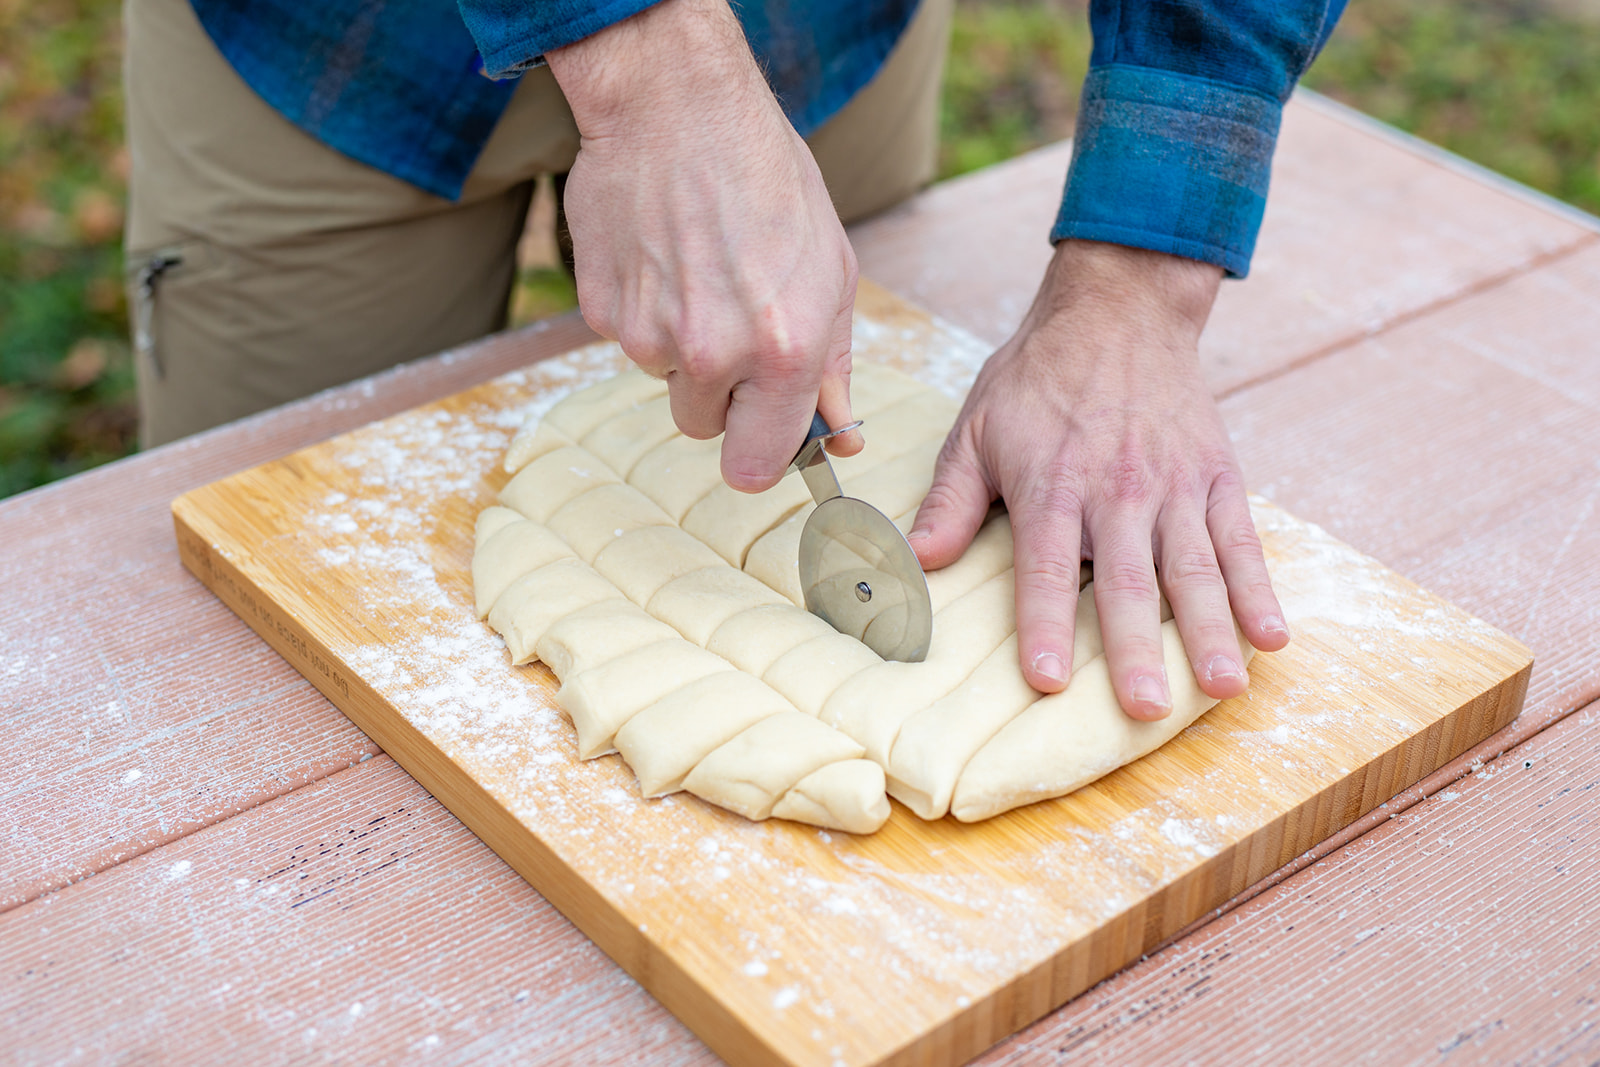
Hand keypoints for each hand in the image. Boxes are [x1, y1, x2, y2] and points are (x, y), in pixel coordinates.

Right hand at [546, 0, 860, 491]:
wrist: (678, 107)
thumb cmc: (769, 180)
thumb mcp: (831, 271)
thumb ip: (831, 365)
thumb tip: (838, 434)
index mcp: (784, 350)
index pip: (756, 467)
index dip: (759, 454)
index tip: (762, 435)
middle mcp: (714, 354)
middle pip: (704, 429)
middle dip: (722, 397)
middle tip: (735, 325)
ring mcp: (650, 336)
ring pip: (667, 382)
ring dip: (683, 349)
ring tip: (702, 273)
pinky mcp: (604, 314)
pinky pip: (629, 342)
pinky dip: (647, 313)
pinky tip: (665, 257)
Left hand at [908, 240, 1289, 718]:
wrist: (1119, 310)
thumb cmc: (1037, 377)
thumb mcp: (976, 428)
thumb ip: (952, 499)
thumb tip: (917, 559)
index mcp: (1053, 483)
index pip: (1046, 566)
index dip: (1045, 624)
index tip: (1048, 679)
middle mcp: (1118, 490)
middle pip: (1127, 580)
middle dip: (1136, 647)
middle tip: (1143, 708)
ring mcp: (1175, 484)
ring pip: (1194, 568)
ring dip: (1211, 630)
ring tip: (1223, 687)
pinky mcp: (1217, 475)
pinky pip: (1241, 539)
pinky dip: (1259, 587)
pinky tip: (1273, 636)